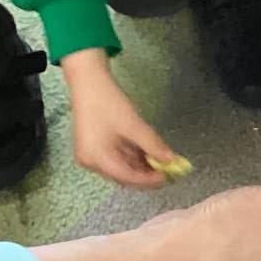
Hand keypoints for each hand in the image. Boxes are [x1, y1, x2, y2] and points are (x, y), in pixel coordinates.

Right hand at [62, 50, 180, 189]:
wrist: (88, 81)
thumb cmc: (108, 102)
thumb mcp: (133, 124)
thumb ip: (153, 144)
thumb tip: (172, 160)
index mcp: (96, 159)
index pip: (127, 177)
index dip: (149, 179)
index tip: (169, 177)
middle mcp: (91, 163)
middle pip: (123, 176)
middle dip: (146, 174)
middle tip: (168, 170)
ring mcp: (91, 156)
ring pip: (121, 168)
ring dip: (141, 166)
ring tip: (161, 162)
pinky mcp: (94, 148)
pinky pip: (116, 159)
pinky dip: (132, 157)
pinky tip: (148, 154)